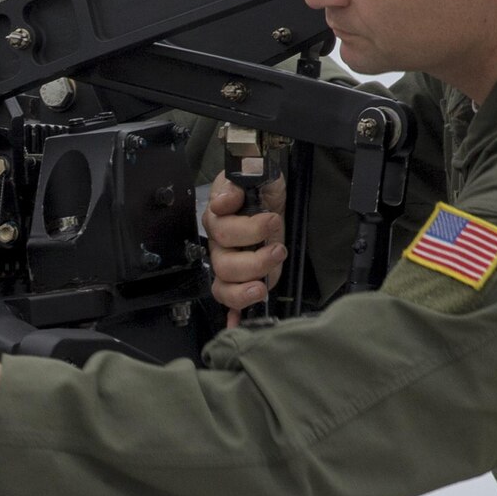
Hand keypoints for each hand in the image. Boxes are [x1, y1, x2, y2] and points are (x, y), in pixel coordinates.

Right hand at [203, 172, 287, 326]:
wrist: (274, 204)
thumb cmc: (263, 189)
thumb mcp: (258, 174)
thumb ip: (241, 179)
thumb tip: (226, 200)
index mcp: (220, 215)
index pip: (220, 225)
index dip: (245, 227)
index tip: (270, 218)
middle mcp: (220, 241)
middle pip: (223, 261)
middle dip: (254, 259)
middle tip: (277, 248)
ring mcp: (228, 263)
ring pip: (224, 284)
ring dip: (246, 286)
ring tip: (265, 282)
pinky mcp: (240, 280)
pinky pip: (228, 301)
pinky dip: (233, 313)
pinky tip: (237, 321)